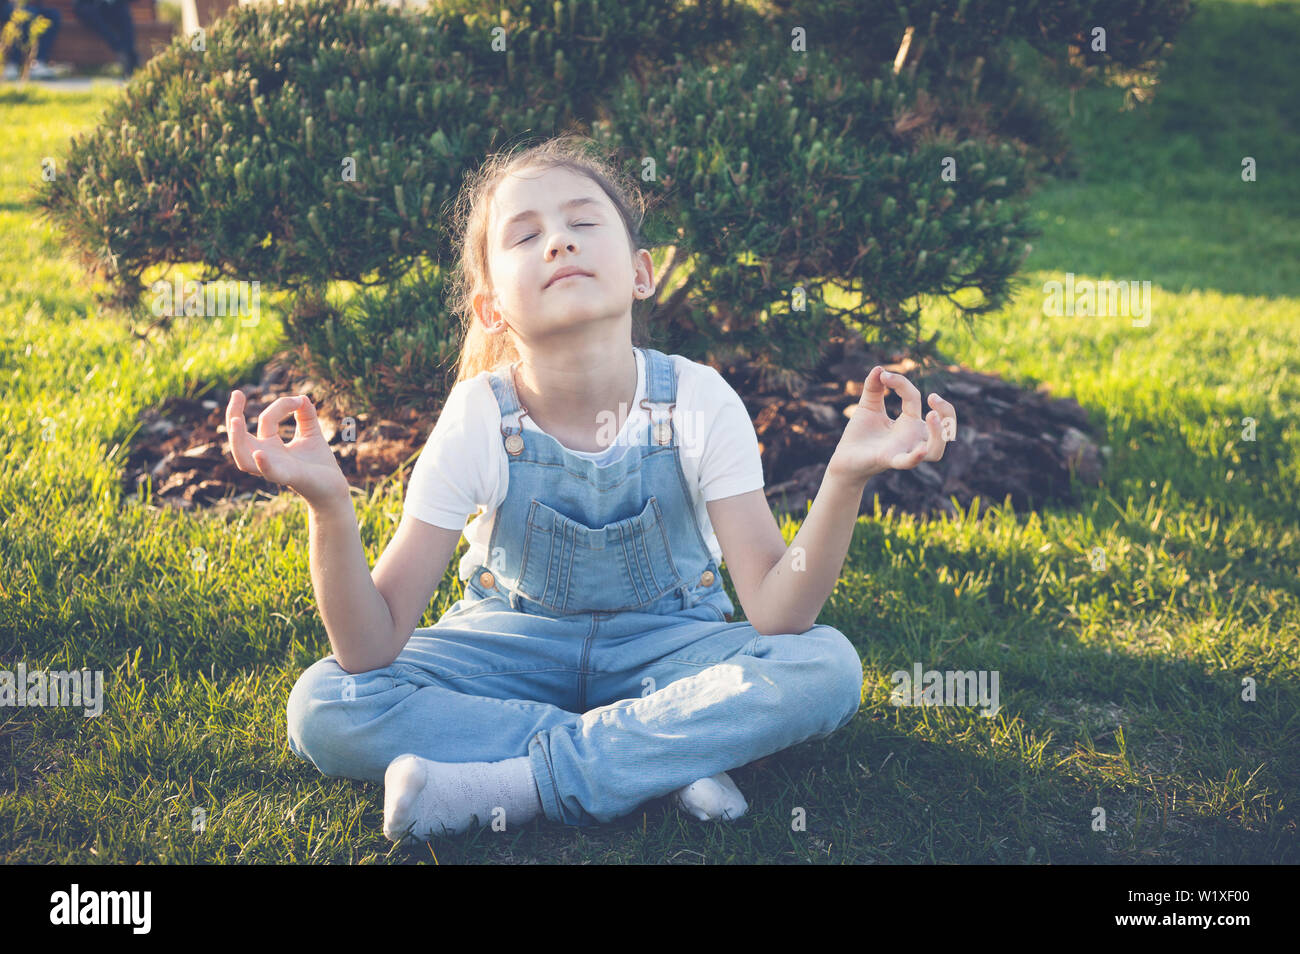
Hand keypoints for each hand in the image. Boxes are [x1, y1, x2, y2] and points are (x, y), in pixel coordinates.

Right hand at [225, 389, 349, 508]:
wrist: (335, 488)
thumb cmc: (319, 464)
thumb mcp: (312, 434)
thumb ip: (306, 416)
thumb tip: (302, 397)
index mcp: (270, 446)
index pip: (266, 420)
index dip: (281, 405)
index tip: (299, 400)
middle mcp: (266, 457)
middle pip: (240, 439)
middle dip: (233, 416)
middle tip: (237, 393)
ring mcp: (275, 468)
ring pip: (243, 459)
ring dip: (236, 440)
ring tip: (236, 420)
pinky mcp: (289, 478)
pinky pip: (270, 474)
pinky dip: (263, 464)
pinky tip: (259, 453)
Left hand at [828, 367, 956, 483]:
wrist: (843, 458)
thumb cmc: (859, 435)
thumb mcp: (868, 406)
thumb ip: (873, 387)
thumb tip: (879, 368)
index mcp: (909, 422)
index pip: (915, 399)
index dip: (901, 383)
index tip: (884, 376)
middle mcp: (912, 437)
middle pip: (945, 428)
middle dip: (947, 411)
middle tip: (933, 397)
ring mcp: (903, 450)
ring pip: (935, 450)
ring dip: (939, 433)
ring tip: (931, 415)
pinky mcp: (889, 460)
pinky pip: (908, 462)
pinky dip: (915, 457)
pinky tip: (920, 449)